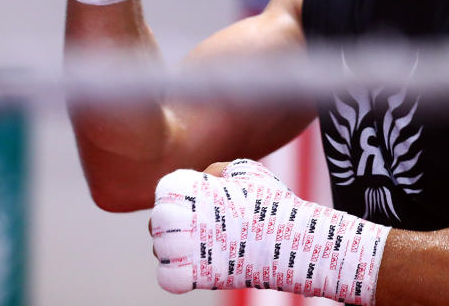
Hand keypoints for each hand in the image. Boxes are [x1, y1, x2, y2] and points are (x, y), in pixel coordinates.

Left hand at [150, 160, 387, 302]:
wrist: (291, 241)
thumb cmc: (271, 204)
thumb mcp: (246, 171)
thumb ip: (218, 171)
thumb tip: (203, 178)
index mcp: (188, 186)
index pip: (165, 192)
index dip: (179, 198)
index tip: (197, 204)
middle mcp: (179, 215)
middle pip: (157, 221)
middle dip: (172, 224)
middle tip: (197, 227)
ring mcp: (184, 247)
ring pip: (160, 250)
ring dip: (173, 249)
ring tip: (200, 246)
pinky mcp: (194, 275)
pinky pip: (168, 277)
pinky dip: (177, 272)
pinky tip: (198, 265)